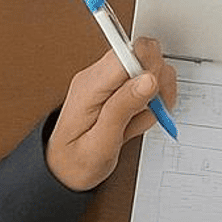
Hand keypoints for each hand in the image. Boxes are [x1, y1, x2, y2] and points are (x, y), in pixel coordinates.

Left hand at [45, 36, 176, 191]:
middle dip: (157, 82)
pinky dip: (152, 101)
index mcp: (90, 86)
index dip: (150, 68)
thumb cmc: (75, 161)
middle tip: (149, 108)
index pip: (129, 53)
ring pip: (151, 68)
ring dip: (157, 94)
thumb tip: (148, 78)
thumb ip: (122, 108)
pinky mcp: (119, 86)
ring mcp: (109, 80)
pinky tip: (138, 117)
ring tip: (141, 117)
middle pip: (144, 54)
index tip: (153, 92)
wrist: (63, 169)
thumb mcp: (100, 143)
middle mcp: (98, 76)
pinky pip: (148, 82)